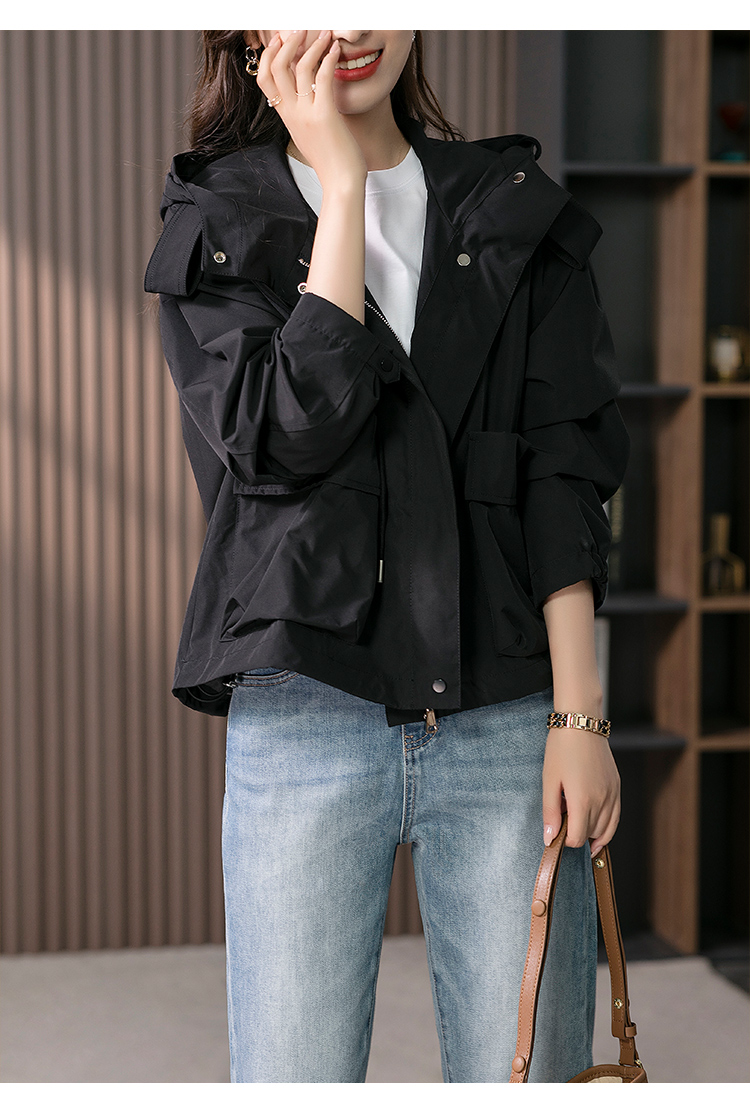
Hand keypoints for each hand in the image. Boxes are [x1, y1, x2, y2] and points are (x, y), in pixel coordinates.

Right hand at [257, 31, 367, 185]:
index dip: (268, 56)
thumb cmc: (331, 160)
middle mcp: (291, 114)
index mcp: (286, 117)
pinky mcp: (325, 115)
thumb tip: (310, 94)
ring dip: (311, 44)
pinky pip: (322, 77)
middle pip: (275, 68)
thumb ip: (305, 113)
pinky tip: (336, 49)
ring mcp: (306, 114)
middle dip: (286, 43)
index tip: (280, 41)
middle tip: (299, 30)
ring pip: (298, 68)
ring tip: (324, 32)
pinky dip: (329, 58)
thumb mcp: (310, 134)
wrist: (341, 183)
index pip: (263, 80)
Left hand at [542, 726, 620, 857]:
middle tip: (563, 823)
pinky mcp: (617, 787)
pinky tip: (596, 828)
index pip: (577, 838)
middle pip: (591, 835)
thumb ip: (551, 813)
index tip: (555, 833)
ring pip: (606, 830)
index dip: (564, 841)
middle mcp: (602, 800)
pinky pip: (616, 817)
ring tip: (577, 828)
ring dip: (592, 834)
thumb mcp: (549, 781)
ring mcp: (613, 794)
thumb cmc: (561, 750)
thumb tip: (549, 839)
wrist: (581, 723)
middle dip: (576, 835)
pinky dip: (607, 827)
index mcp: (583, 800)